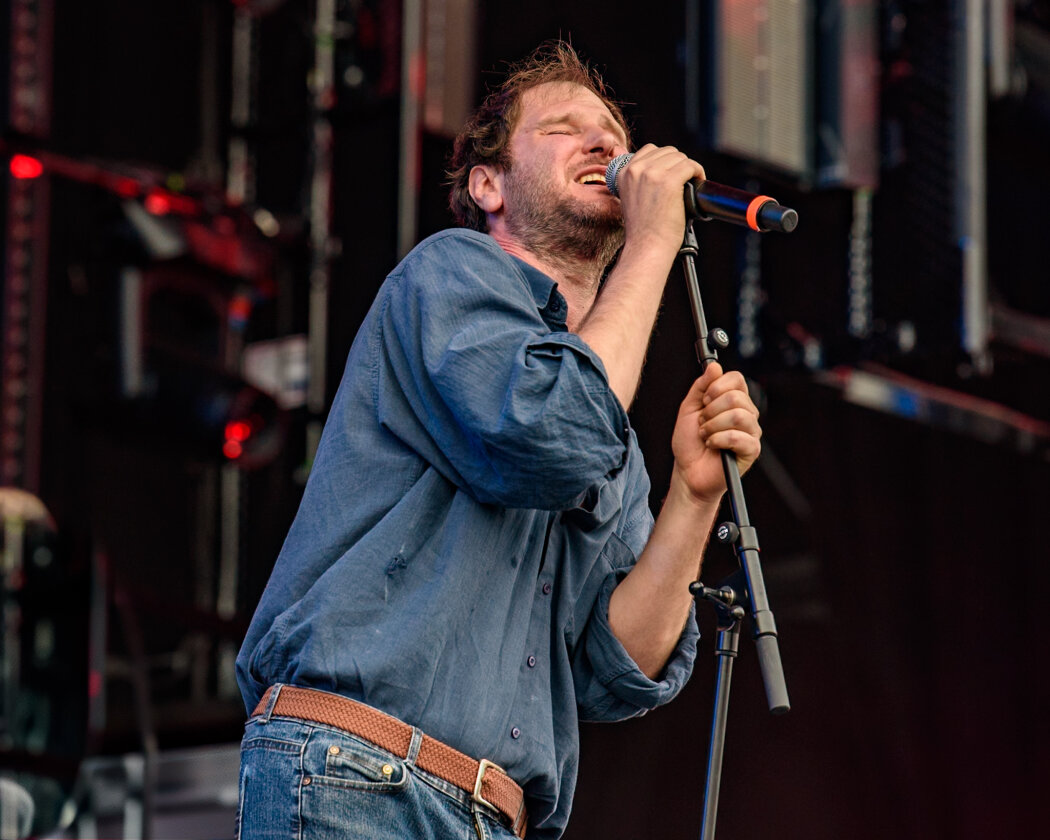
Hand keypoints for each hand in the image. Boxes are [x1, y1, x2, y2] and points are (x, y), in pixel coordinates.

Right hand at [615, 144, 705, 252]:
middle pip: (667, 152)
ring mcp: (652, 174)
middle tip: (685, 180)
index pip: (650, 150)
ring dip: (689, 168)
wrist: (647, 247)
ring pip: (680, 158)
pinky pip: (690, 166)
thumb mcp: (632, 199)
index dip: (666, 160)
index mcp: (624, 173)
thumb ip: (640, 182)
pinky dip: (698, 172)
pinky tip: (698, 182)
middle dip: (679, 164)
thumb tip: (663, 170)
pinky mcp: (669, 181)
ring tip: (692, 182)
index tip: (673, 173)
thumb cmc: (643, 230)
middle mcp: (636, 170)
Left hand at [670, 362, 761, 504]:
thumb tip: (715, 366)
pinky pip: (737, 437)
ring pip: (738, 415)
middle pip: (737, 397)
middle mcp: (746, 414)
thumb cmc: (689, 442)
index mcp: (734, 402)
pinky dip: (717, 439)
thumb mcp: (689, 408)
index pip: (737, 379)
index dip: (717, 387)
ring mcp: (751, 432)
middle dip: (711, 410)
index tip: (704, 400)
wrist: (687, 471)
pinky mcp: (751, 450)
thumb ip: (700, 386)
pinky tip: (711, 445)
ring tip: (705, 435)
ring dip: (713, 425)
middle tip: (702, 422)